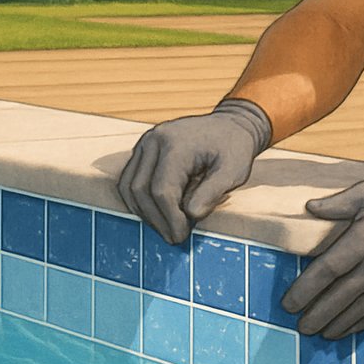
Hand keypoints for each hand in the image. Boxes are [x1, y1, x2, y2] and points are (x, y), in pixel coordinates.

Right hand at [117, 98, 271, 243]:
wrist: (229, 125)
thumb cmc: (234, 147)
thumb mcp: (234, 170)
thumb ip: (213, 191)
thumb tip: (191, 215)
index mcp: (175, 143)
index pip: (162, 189)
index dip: (169, 219)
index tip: (182, 236)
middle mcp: (154, 140)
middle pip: (140, 190)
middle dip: (156, 220)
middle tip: (175, 238)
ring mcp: (145, 144)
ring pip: (129, 187)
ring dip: (145, 214)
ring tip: (167, 228)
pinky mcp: (142, 151)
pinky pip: (129, 181)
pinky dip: (141, 202)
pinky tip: (160, 214)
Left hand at [281, 173, 363, 338]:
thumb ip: (337, 204)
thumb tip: (309, 207)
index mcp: (362, 241)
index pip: (326, 271)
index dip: (304, 291)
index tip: (287, 304)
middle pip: (338, 298)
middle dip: (315, 315)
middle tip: (299, 326)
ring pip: (357, 311)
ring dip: (334, 325)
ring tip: (317, 332)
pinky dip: (359, 325)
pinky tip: (345, 330)